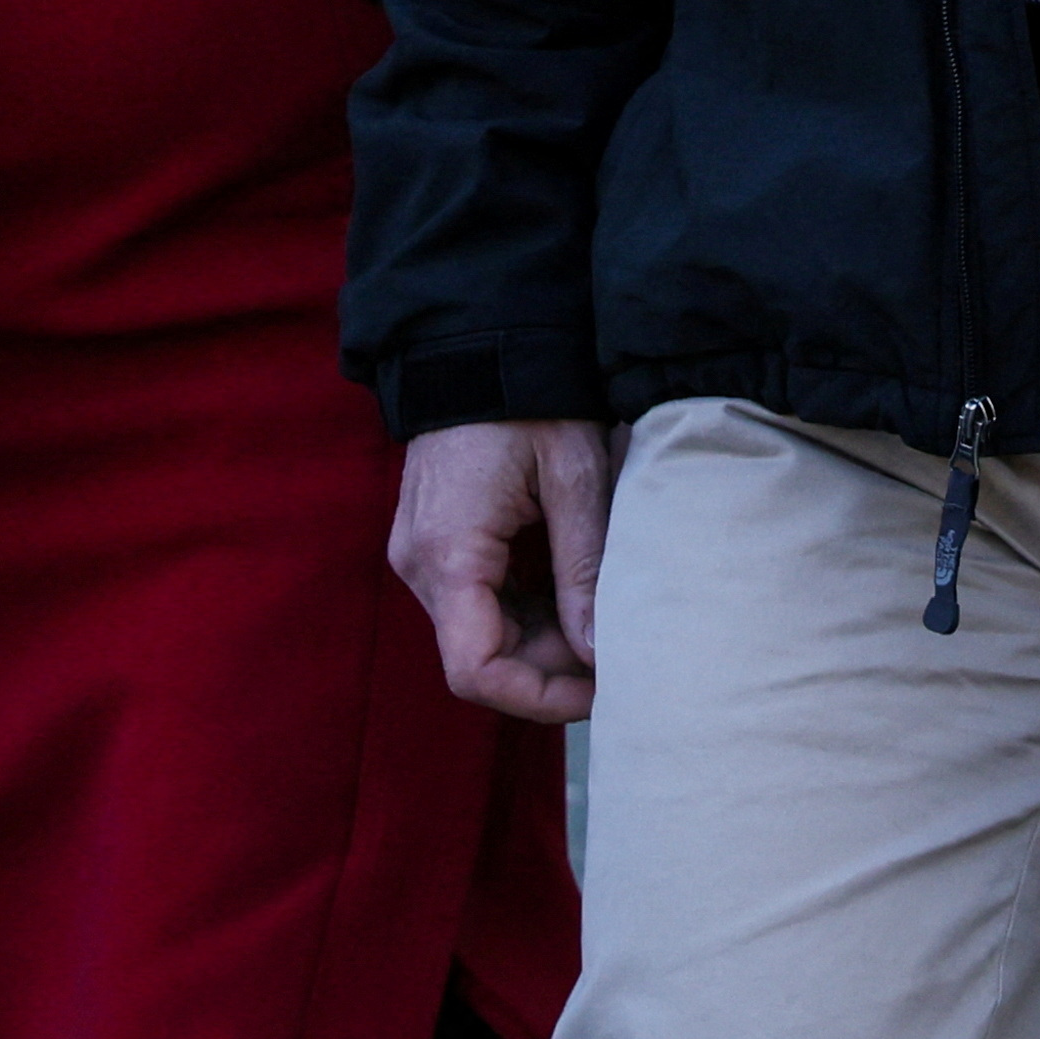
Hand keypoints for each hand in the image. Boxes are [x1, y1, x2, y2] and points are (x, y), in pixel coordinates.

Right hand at [391, 418, 610, 723]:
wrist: (480, 340)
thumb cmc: (531, 399)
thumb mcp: (574, 476)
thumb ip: (585, 570)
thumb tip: (601, 655)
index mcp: (449, 553)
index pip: (476, 671)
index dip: (540, 698)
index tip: (601, 690)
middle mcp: (420, 564)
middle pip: (483, 657)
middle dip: (553, 667)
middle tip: (619, 648)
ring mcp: (422, 555)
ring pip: (483, 633)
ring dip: (543, 638)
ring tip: (603, 612)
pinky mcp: (435, 544)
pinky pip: (479, 602)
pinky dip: (528, 609)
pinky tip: (573, 587)